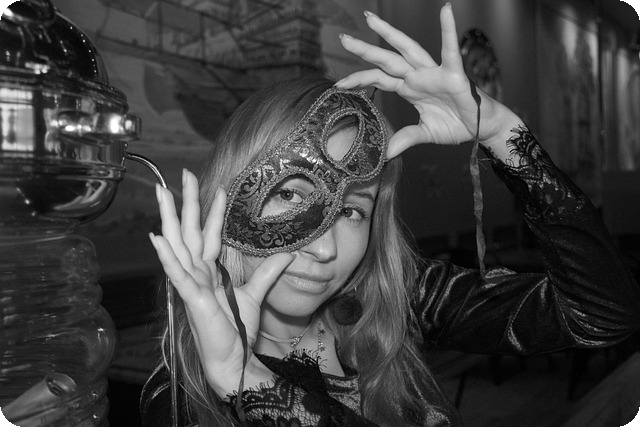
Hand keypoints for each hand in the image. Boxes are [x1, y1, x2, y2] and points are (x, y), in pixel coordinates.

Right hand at [149, 169, 293, 396]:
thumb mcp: (255, 295)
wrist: (232, 360)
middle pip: (189, 231)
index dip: (213, 211)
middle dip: (187, 202)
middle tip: (183, 174)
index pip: (210, 234)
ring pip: (178, 245)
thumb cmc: (236, 330)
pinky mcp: (191, 298)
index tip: (220, 187)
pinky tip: (157, 238)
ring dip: (169, 218)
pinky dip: (166, 256)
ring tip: (162, 194)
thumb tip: (288, 254)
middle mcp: (197, 273)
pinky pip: (177, 274)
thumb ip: (268, 273)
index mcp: (209, 271)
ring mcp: (191, 284)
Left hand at [336, 4, 514, 158]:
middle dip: (364, 50)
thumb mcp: (425, 134)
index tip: (338, 84)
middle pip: (386, 60)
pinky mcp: (453, 73)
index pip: (379, 80)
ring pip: (407, 49)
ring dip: (388, 34)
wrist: (481, 128)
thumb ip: (407, 138)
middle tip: (342, 39)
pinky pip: (450, 49)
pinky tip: (446, 10)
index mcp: (410, 89)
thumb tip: (387, 154)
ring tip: (370, 19)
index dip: (359, 79)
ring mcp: (433, 72)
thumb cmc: (456, 125)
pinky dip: (449, 29)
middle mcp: (418, 76)